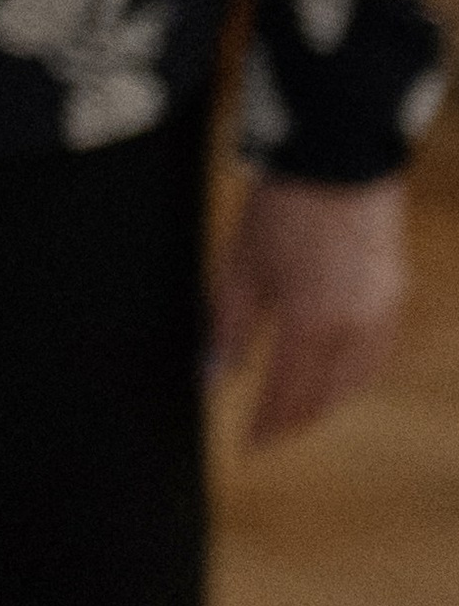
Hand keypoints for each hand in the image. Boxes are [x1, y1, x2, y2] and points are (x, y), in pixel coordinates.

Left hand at [210, 170, 409, 445]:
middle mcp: (351, 330)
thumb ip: (228, 327)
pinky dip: (351, 376)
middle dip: (293, 421)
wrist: (338, 158)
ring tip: (296, 409)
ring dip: (323, 402)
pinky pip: (373, 358)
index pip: (285, 397)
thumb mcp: (241, 266)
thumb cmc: (281, 208)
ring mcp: (379, 316)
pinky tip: (334, 374)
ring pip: (352, 383)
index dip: (266, 428)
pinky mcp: (393, 298)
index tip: (248, 447)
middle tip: (269, 433)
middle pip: (322, 398)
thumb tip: (211, 377)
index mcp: (308, 325)